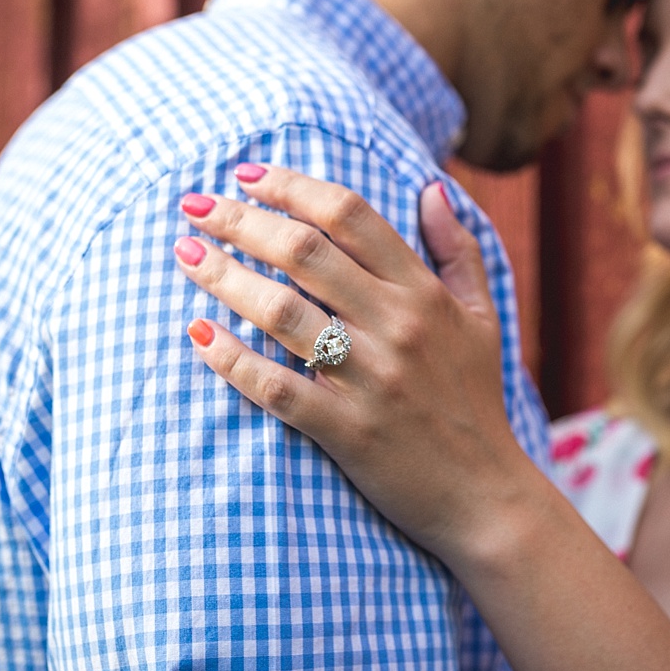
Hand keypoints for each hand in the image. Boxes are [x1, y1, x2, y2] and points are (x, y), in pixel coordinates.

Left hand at [173, 168, 525, 563]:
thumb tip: (431, 186)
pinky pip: (276, 388)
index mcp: (422, 290)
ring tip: (185, 255)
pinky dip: (231, 360)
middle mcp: (395, 325)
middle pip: (304, 252)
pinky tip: (198, 334)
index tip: (246, 173)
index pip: (349, 214)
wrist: (485, 497)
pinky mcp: (345, 431)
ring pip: (282, 313)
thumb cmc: (475, 399)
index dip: (292, 185)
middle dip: (241, 220)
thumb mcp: (481, 314)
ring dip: (225, 278)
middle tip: (195, 204)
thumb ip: (457, 247)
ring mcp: (369, 379)